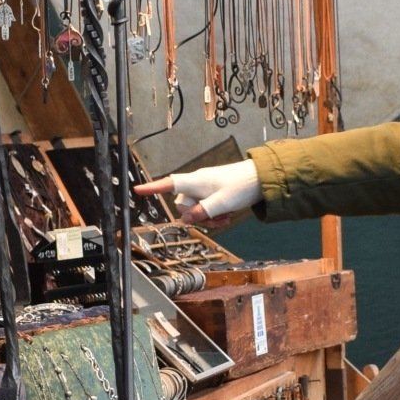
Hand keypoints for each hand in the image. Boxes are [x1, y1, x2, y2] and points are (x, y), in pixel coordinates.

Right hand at [144, 159, 261, 224]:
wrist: (261, 179)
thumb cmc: (242, 186)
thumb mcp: (222, 204)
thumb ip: (202, 213)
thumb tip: (185, 220)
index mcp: (195, 181)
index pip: (168, 184)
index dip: (152, 188)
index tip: (137, 190)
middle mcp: (197, 183)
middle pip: (184, 205)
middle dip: (197, 216)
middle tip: (217, 219)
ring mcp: (205, 188)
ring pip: (196, 209)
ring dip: (208, 217)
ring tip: (226, 217)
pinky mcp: (213, 192)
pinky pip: (206, 207)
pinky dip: (214, 214)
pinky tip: (227, 215)